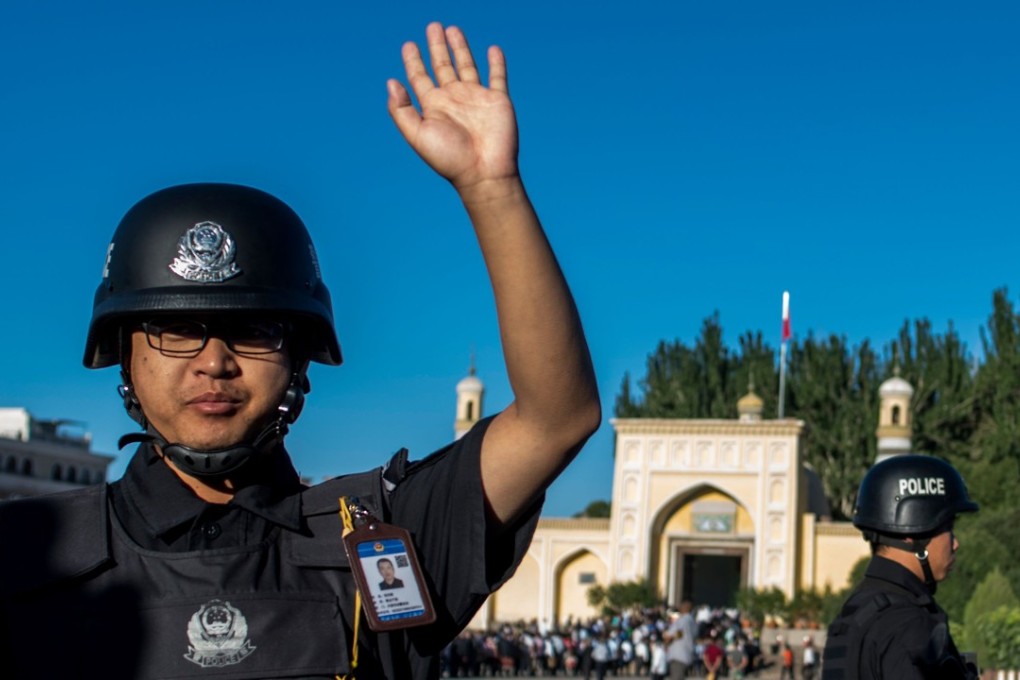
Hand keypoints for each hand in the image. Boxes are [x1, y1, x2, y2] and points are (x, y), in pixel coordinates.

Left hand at [388, 23, 518, 193]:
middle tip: (432, 26)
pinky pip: (497, 77)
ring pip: (467, 66)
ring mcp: (476, 98)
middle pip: (442, 66)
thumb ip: (402, 109)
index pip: (420, 78)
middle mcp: (453, 100)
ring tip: (452, 29)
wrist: (483, 173)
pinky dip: (496, 63)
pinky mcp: (497, 101)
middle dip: (436, 47)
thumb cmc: (449, 158)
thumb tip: (391, 82)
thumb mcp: (417, 135)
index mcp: (434, 107)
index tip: (408, 44)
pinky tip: (492, 49)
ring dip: (460, 48)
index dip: (413, 61)